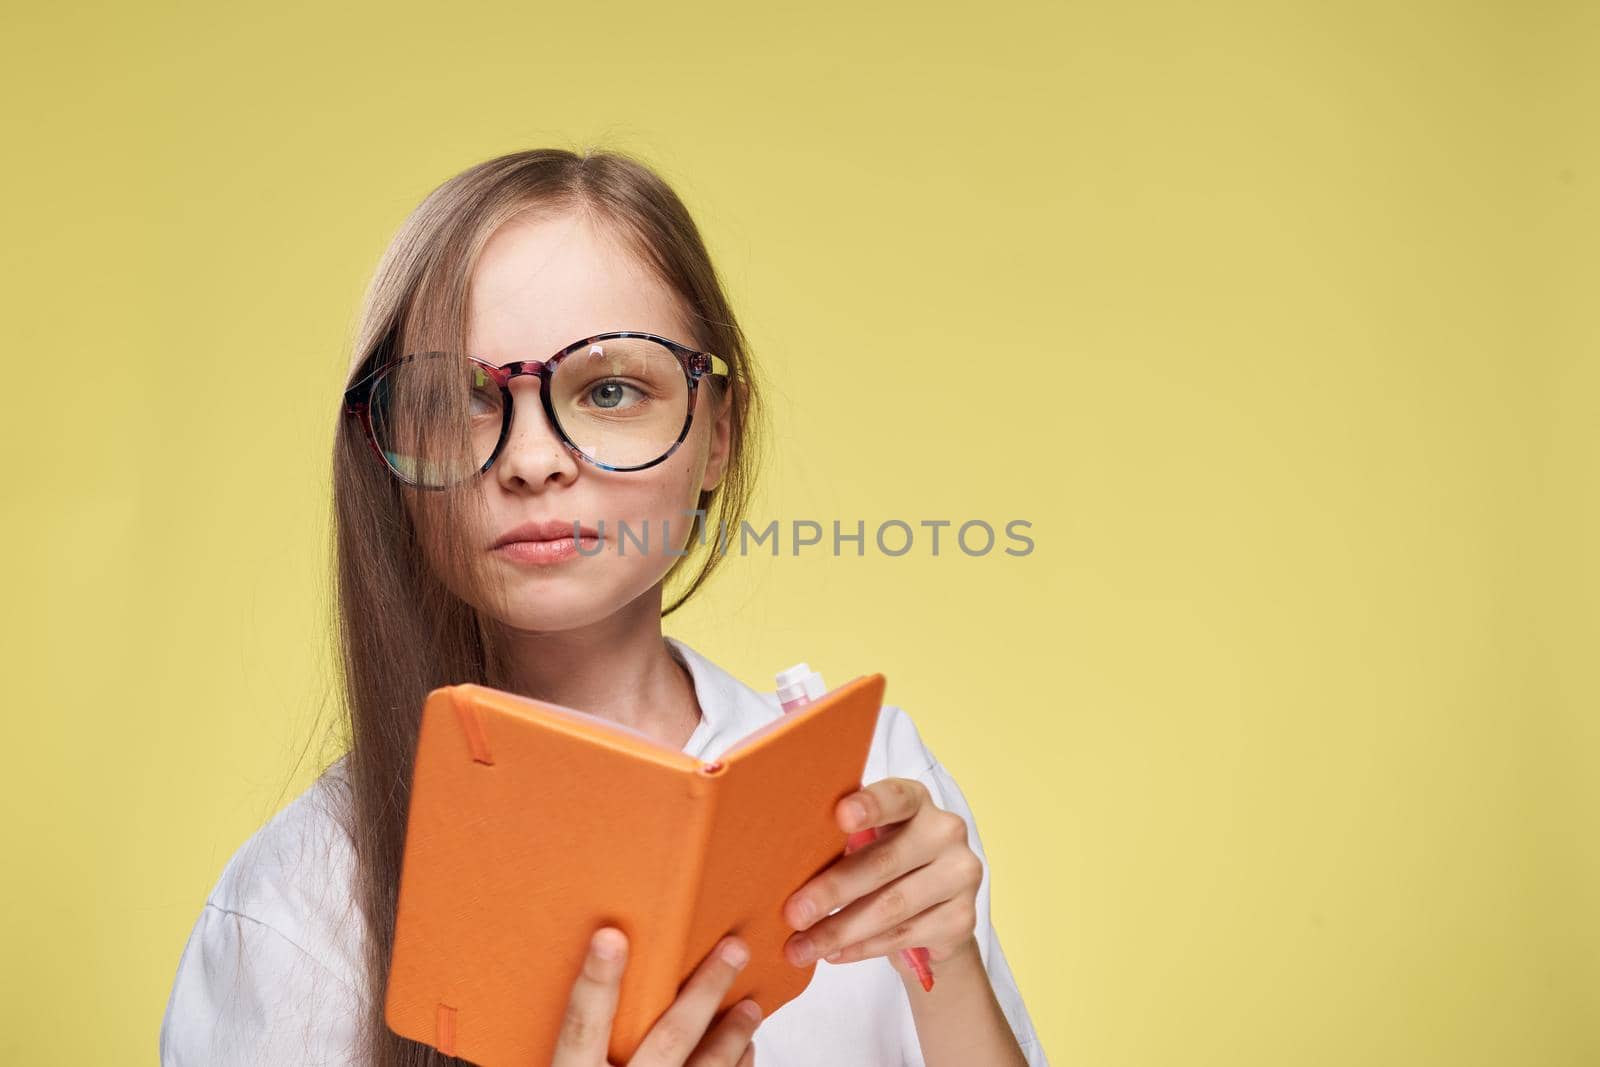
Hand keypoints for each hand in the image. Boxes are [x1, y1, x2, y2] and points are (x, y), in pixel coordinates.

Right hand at [552, 926, 761, 1066]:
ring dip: (735, 1035)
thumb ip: (583, 1054)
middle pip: (667, 1041)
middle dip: (705, 992)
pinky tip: (747, 1052)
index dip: (597, 982)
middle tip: (734, 949)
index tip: (611, 936)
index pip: (582, 1027)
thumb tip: (599, 981)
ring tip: (752, 1005)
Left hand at [780, 777, 983, 978]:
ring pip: (892, 906)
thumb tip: (783, 867)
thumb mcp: (867, 843)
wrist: (935, 911)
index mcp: (916, 801)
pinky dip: (862, 948)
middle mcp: (945, 832)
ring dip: (840, 930)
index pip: (896, 797)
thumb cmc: (885, 864)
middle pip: (885, 862)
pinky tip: (834, 954)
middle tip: (793, 914)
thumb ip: (841, 842)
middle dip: (833, 890)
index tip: (840, 816)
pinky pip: (904, 935)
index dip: (870, 806)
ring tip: (801, 948)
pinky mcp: (963, 918)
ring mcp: (961, 875)